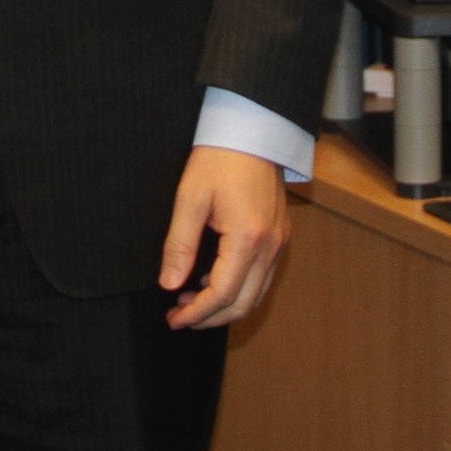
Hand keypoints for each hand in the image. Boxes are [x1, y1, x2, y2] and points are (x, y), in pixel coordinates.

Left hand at [159, 145, 290, 330]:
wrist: (252, 130)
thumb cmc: (219, 158)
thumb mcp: (190, 198)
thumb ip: (179, 245)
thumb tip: (169, 284)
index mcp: (248, 237)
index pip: (223, 294)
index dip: (196, 313)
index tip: (173, 319)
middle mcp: (271, 246)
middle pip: (243, 303)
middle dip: (210, 318)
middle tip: (179, 317)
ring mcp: (280, 242)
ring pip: (255, 294)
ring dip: (225, 306)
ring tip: (191, 301)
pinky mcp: (280, 235)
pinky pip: (262, 277)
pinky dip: (239, 290)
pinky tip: (214, 281)